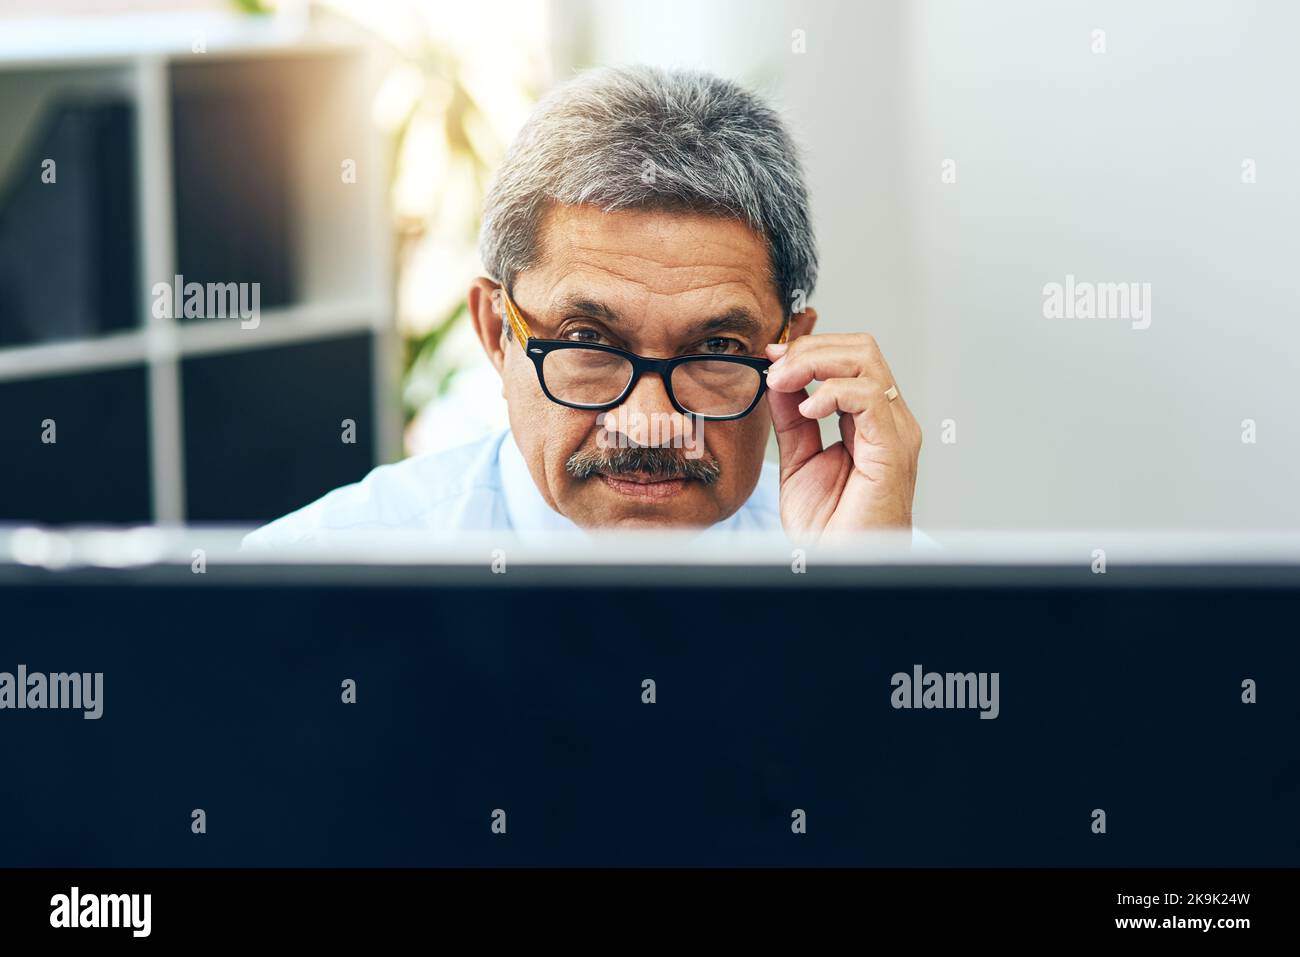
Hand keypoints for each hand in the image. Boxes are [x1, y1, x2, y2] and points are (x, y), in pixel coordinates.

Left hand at [763, 333, 920, 540]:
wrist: (839, 563)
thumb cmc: (829, 526)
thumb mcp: (799, 458)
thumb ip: (792, 419)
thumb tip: (778, 378)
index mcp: (871, 421)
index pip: (850, 358)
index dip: (809, 349)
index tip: (771, 359)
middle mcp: (889, 420)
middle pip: (861, 349)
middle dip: (811, 348)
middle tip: (775, 368)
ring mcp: (894, 432)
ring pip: (865, 361)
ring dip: (814, 363)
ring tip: (783, 383)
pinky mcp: (892, 448)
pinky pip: (868, 396)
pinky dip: (830, 392)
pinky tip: (807, 409)